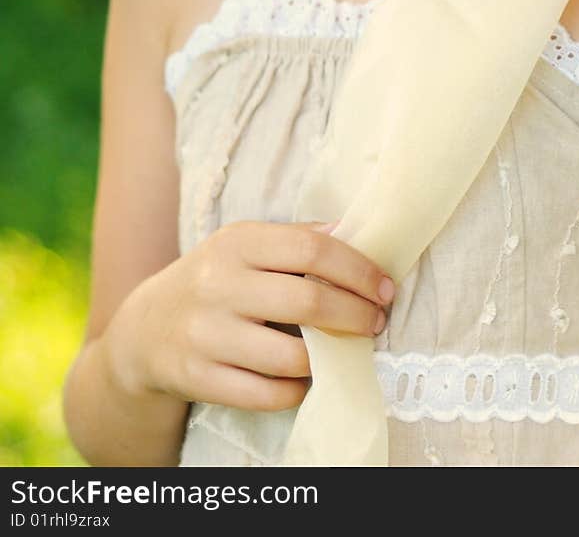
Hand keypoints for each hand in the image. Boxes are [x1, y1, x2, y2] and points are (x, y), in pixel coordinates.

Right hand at [105, 219, 394, 412]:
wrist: (145, 330)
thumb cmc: (215, 281)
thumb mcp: (244, 246)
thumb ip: (296, 238)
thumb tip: (358, 233)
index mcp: (236, 242)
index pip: (311, 248)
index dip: (357, 269)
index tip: (384, 287)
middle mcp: (217, 284)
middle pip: (307, 301)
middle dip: (354, 315)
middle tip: (375, 322)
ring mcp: (205, 334)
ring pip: (290, 356)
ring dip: (329, 358)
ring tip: (344, 352)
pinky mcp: (198, 378)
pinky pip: (266, 394)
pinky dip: (297, 390)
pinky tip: (306, 379)